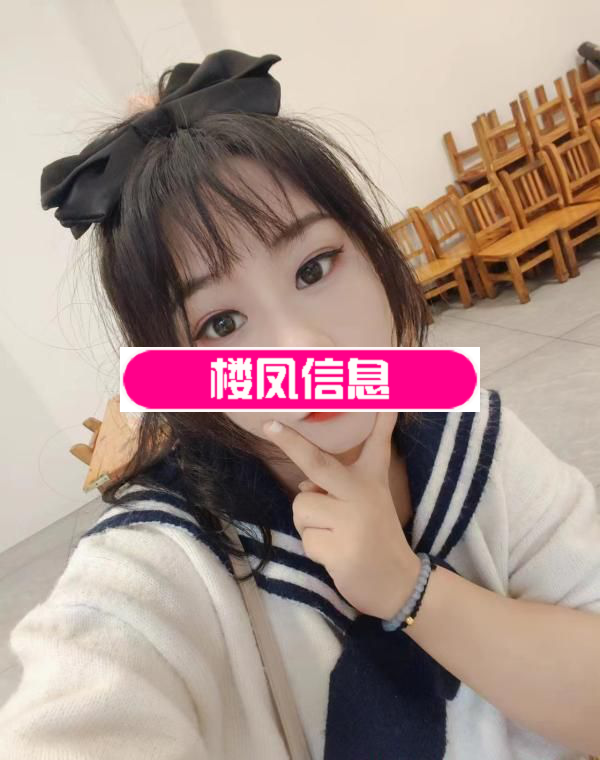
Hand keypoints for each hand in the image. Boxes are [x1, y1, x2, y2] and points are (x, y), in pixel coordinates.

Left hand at [261, 412, 420, 619]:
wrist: (398, 584)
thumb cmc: (373, 538)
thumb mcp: (365, 504)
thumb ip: (337, 488)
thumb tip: (304, 483)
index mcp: (370, 480)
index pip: (376, 442)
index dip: (378, 417)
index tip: (381, 394)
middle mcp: (362, 494)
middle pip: (318, 463)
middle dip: (290, 442)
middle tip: (269, 425)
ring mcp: (352, 520)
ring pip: (301, 508)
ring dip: (309, 526)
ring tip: (335, 537)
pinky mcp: (342, 548)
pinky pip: (306, 538)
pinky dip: (314, 549)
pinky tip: (337, 556)